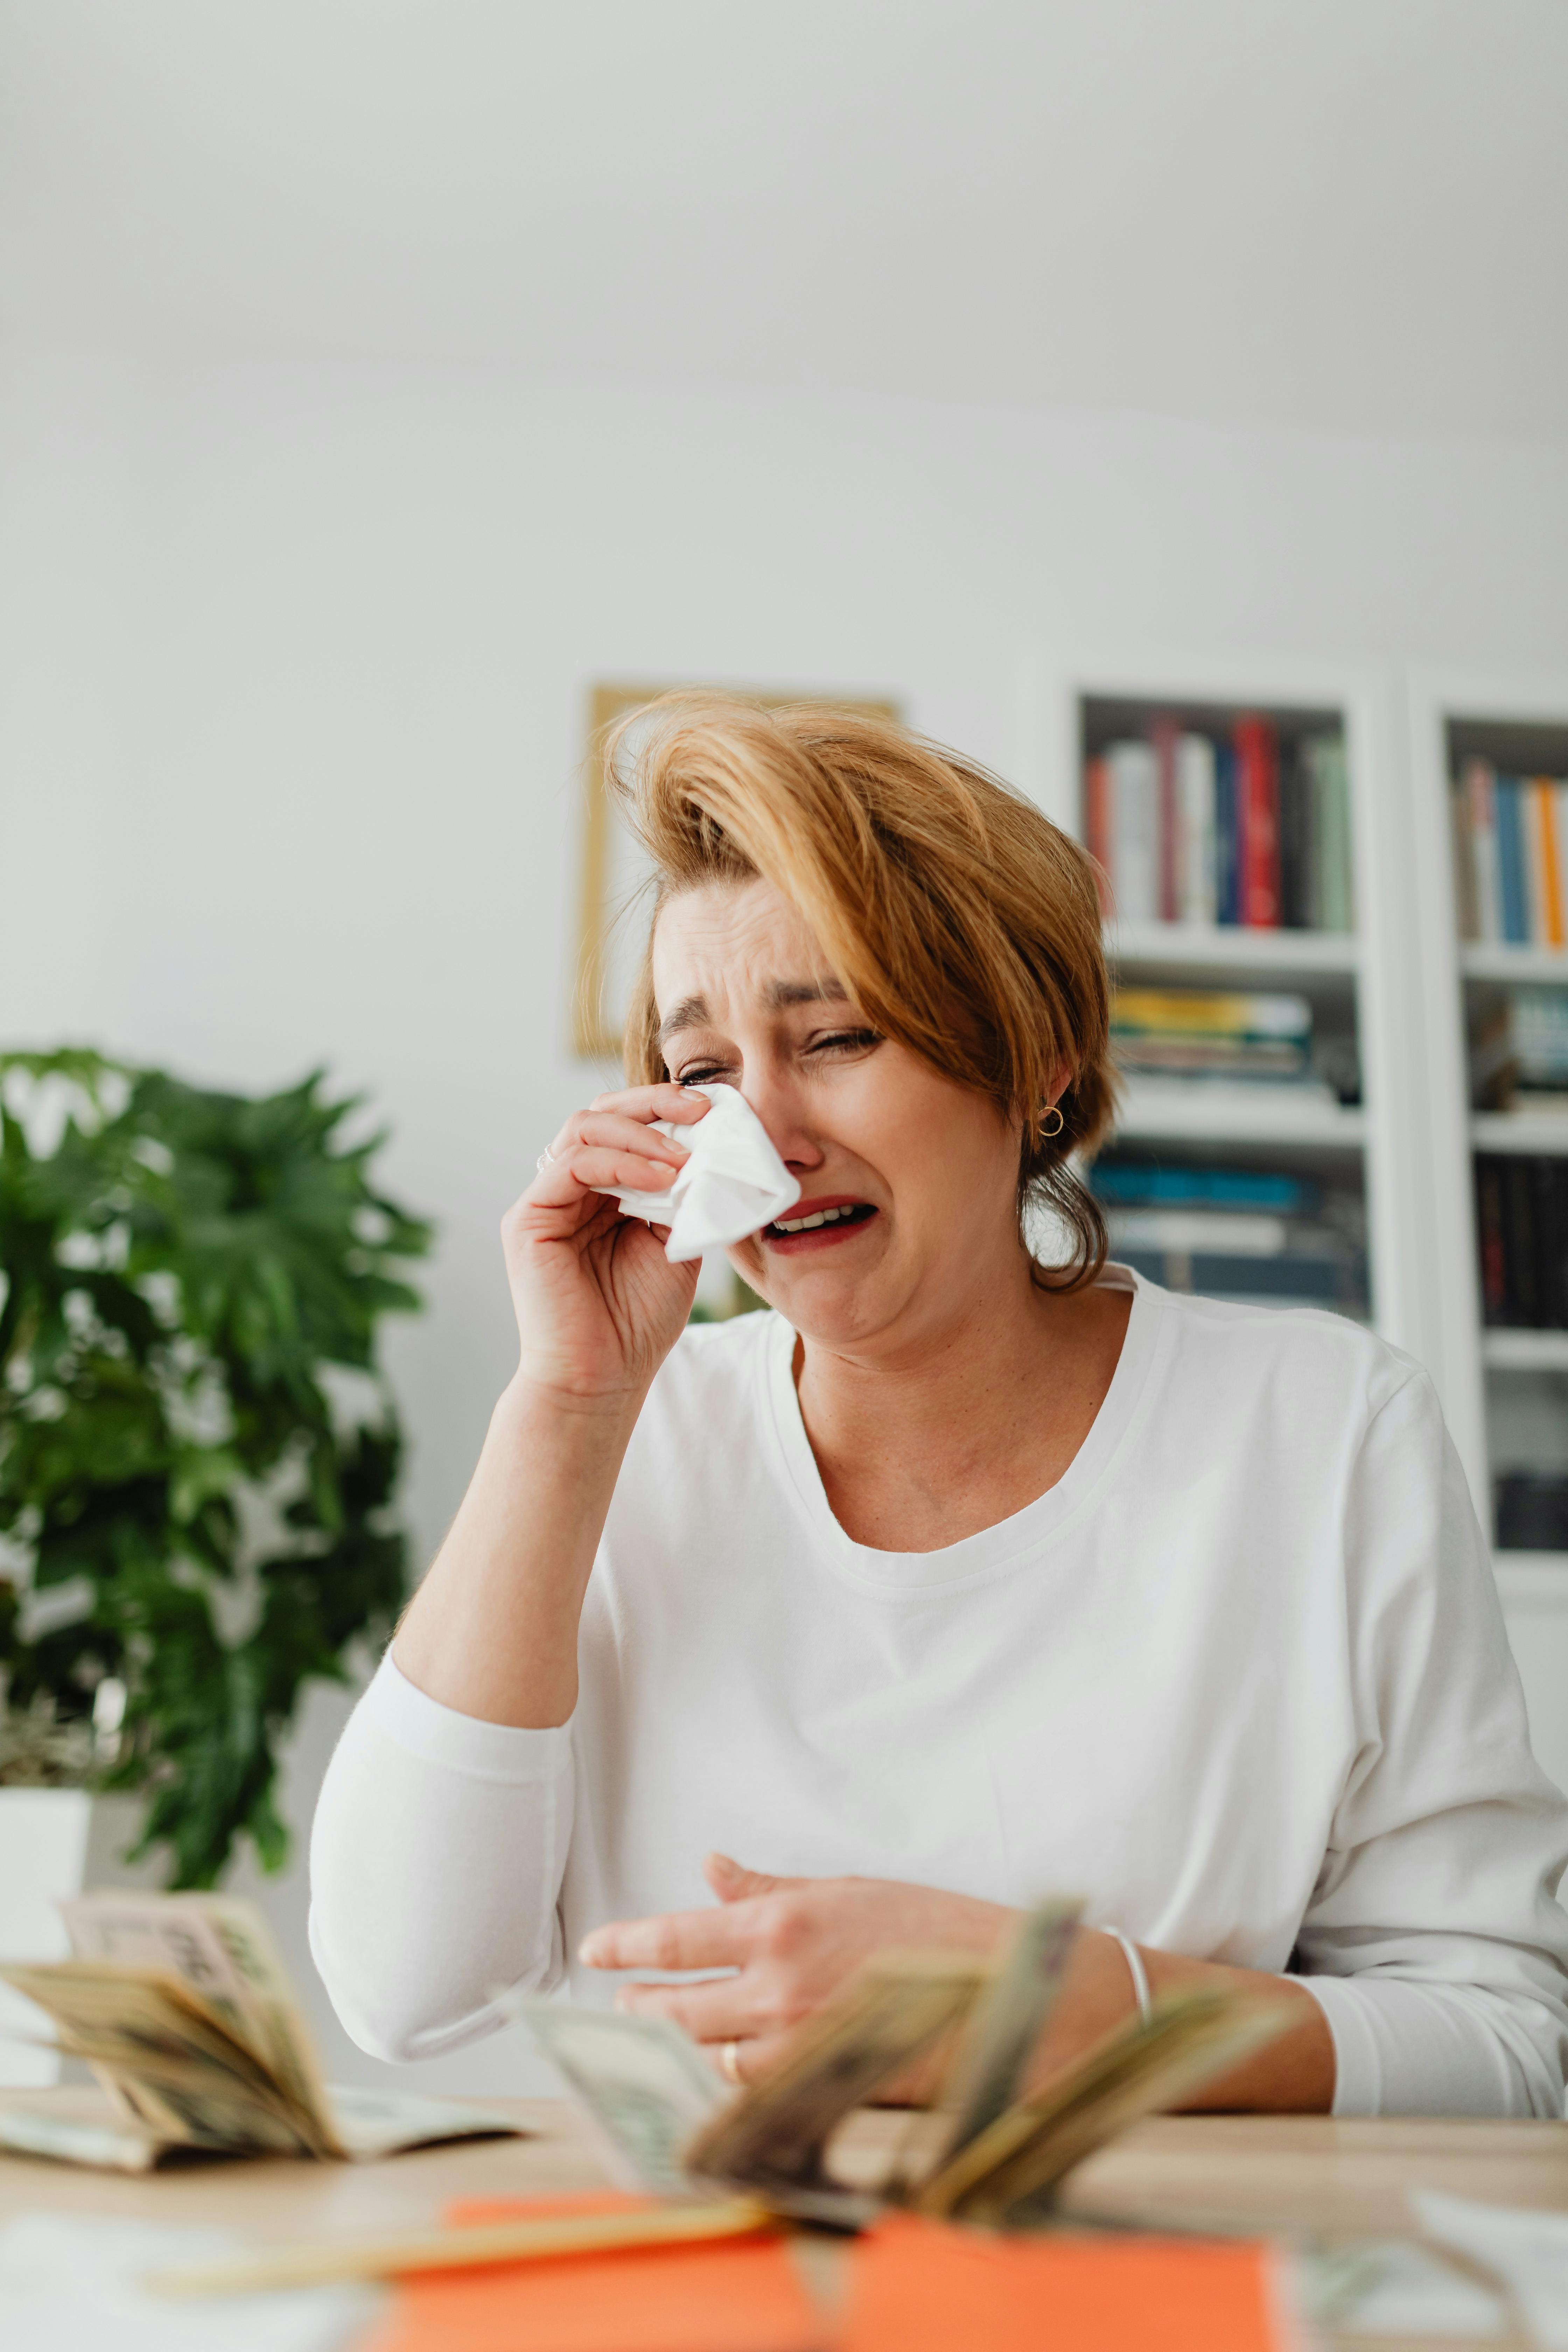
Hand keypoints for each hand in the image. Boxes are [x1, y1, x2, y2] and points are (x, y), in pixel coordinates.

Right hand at [505, 1083, 708, 1402]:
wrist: (602, 1380)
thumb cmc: (637, 1321)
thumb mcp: (675, 1243)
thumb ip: (682, 1194)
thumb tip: (710, 1145)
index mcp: (602, 1190)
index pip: (626, 1125)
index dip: (667, 1108)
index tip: (715, 1110)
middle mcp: (569, 1187)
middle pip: (601, 1111)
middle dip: (654, 1102)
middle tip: (701, 1110)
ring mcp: (545, 1199)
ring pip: (583, 1127)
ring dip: (641, 1133)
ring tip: (683, 1158)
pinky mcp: (529, 1218)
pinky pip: (571, 1163)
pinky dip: (620, 1161)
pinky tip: (660, 1179)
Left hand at [582, 1856, 1337, 2109]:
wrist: (1012, 1988)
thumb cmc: (935, 1927)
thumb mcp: (849, 1889)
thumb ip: (771, 1887)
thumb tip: (711, 1867)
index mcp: (783, 1923)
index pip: (676, 1937)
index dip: (625, 1945)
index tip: (594, 1950)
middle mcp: (779, 1983)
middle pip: (675, 2005)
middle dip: (636, 2004)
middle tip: (615, 2002)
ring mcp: (799, 2041)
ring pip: (702, 2054)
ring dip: (667, 2046)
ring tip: (647, 2038)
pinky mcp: (824, 2082)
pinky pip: (748, 2091)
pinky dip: (717, 2083)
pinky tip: (703, 2077)